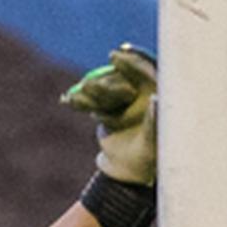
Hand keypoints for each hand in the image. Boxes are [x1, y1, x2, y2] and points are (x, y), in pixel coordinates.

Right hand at [60, 45, 157, 184]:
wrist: (127, 170)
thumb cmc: (148, 158)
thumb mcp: (153, 141)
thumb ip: (155, 120)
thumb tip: (156, 97)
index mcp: (159, 93)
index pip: (147, 69)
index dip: (132, 59)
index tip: (116, 56)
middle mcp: (142, 91)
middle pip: (121, 77)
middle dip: (105, 82)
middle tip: (90, 85)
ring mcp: (123, 97)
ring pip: (104, 88)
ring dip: (90, 94)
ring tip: (76, 100)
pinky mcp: (108, 106)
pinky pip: (93, 100)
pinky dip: (81, 102)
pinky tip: (68, 101)